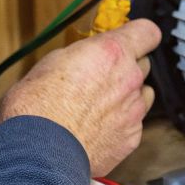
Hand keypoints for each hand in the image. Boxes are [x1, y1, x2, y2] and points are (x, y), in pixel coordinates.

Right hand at [0, 19, 160, 175]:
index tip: (131, 39)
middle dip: (126, 68)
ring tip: (99, 106)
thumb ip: (79, 56)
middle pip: (143, 64)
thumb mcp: (49, 63)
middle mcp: (129, 79)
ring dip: (127, 96)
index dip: (139, 35)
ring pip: (142, 95)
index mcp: (110, 53)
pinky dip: (121, 124)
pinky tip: (97, 129)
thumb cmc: (36, 108)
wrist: (39, 153)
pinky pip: (134, 123)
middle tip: (100, 77)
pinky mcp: (131, 138)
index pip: (147, 31)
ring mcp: (134, 110)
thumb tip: (83, 58)